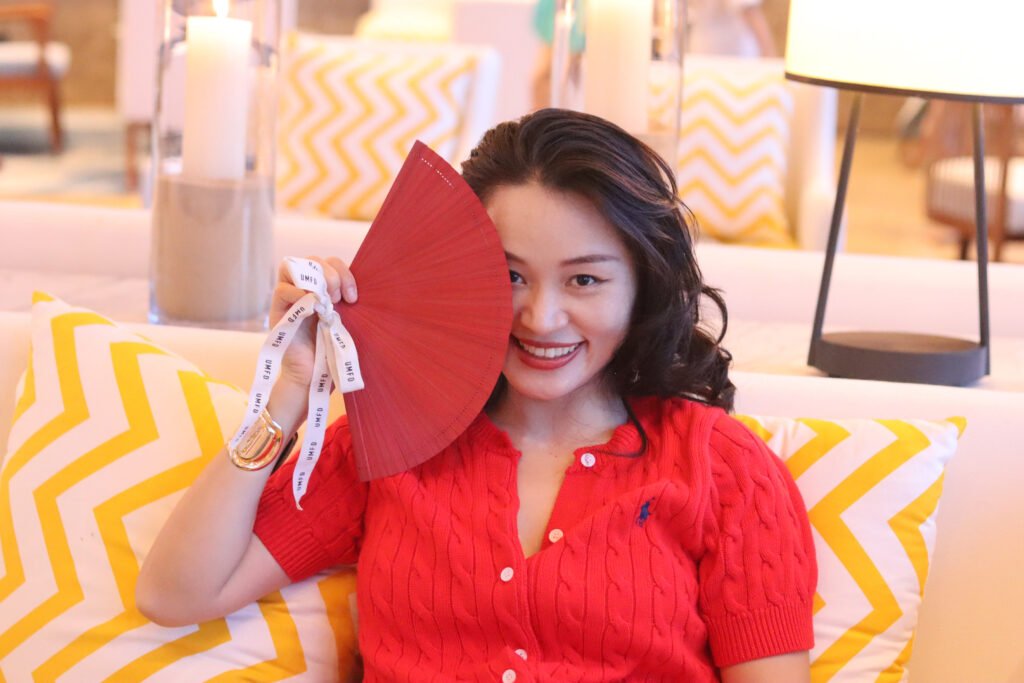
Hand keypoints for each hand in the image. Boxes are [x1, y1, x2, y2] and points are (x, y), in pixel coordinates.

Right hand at [269, 256, 357, 397]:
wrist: (314, 376)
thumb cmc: (332, 350)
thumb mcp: (346, 322)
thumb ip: (348, 304)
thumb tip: (359, 292)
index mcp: (324, 290)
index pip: (331, 264)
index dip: (345, 274)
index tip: (354, 298)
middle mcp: (305, 290)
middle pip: (313, 260)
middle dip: (331, 273)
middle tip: (341, 298)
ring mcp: (289, 299)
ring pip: (292, 267)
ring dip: (314, 278)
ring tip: (327, 299)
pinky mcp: (277, 312)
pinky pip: (281, 290)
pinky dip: (297, 292)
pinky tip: (312, 306)